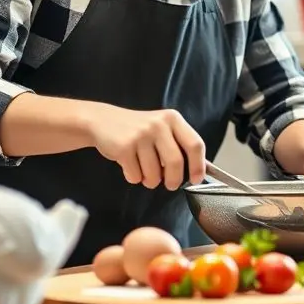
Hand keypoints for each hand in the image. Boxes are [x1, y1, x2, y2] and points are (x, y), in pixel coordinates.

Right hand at [88, 106, 205, 189]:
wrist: (103, 121)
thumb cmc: (138, 130)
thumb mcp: (161, 128)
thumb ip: (179, 145)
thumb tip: (200, 171)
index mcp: (172, 119)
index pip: (195, 144)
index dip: (198, 166)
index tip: (196, 179)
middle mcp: (158, 125)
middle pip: (176, 163)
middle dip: (174, 181)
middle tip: (170, 185)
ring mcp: (140, 135)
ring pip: (154, 174)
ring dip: (150, 181)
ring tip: (144, 170)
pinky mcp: (124, 147)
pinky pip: (135, 176)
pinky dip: (134, 178)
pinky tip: (129, 165)